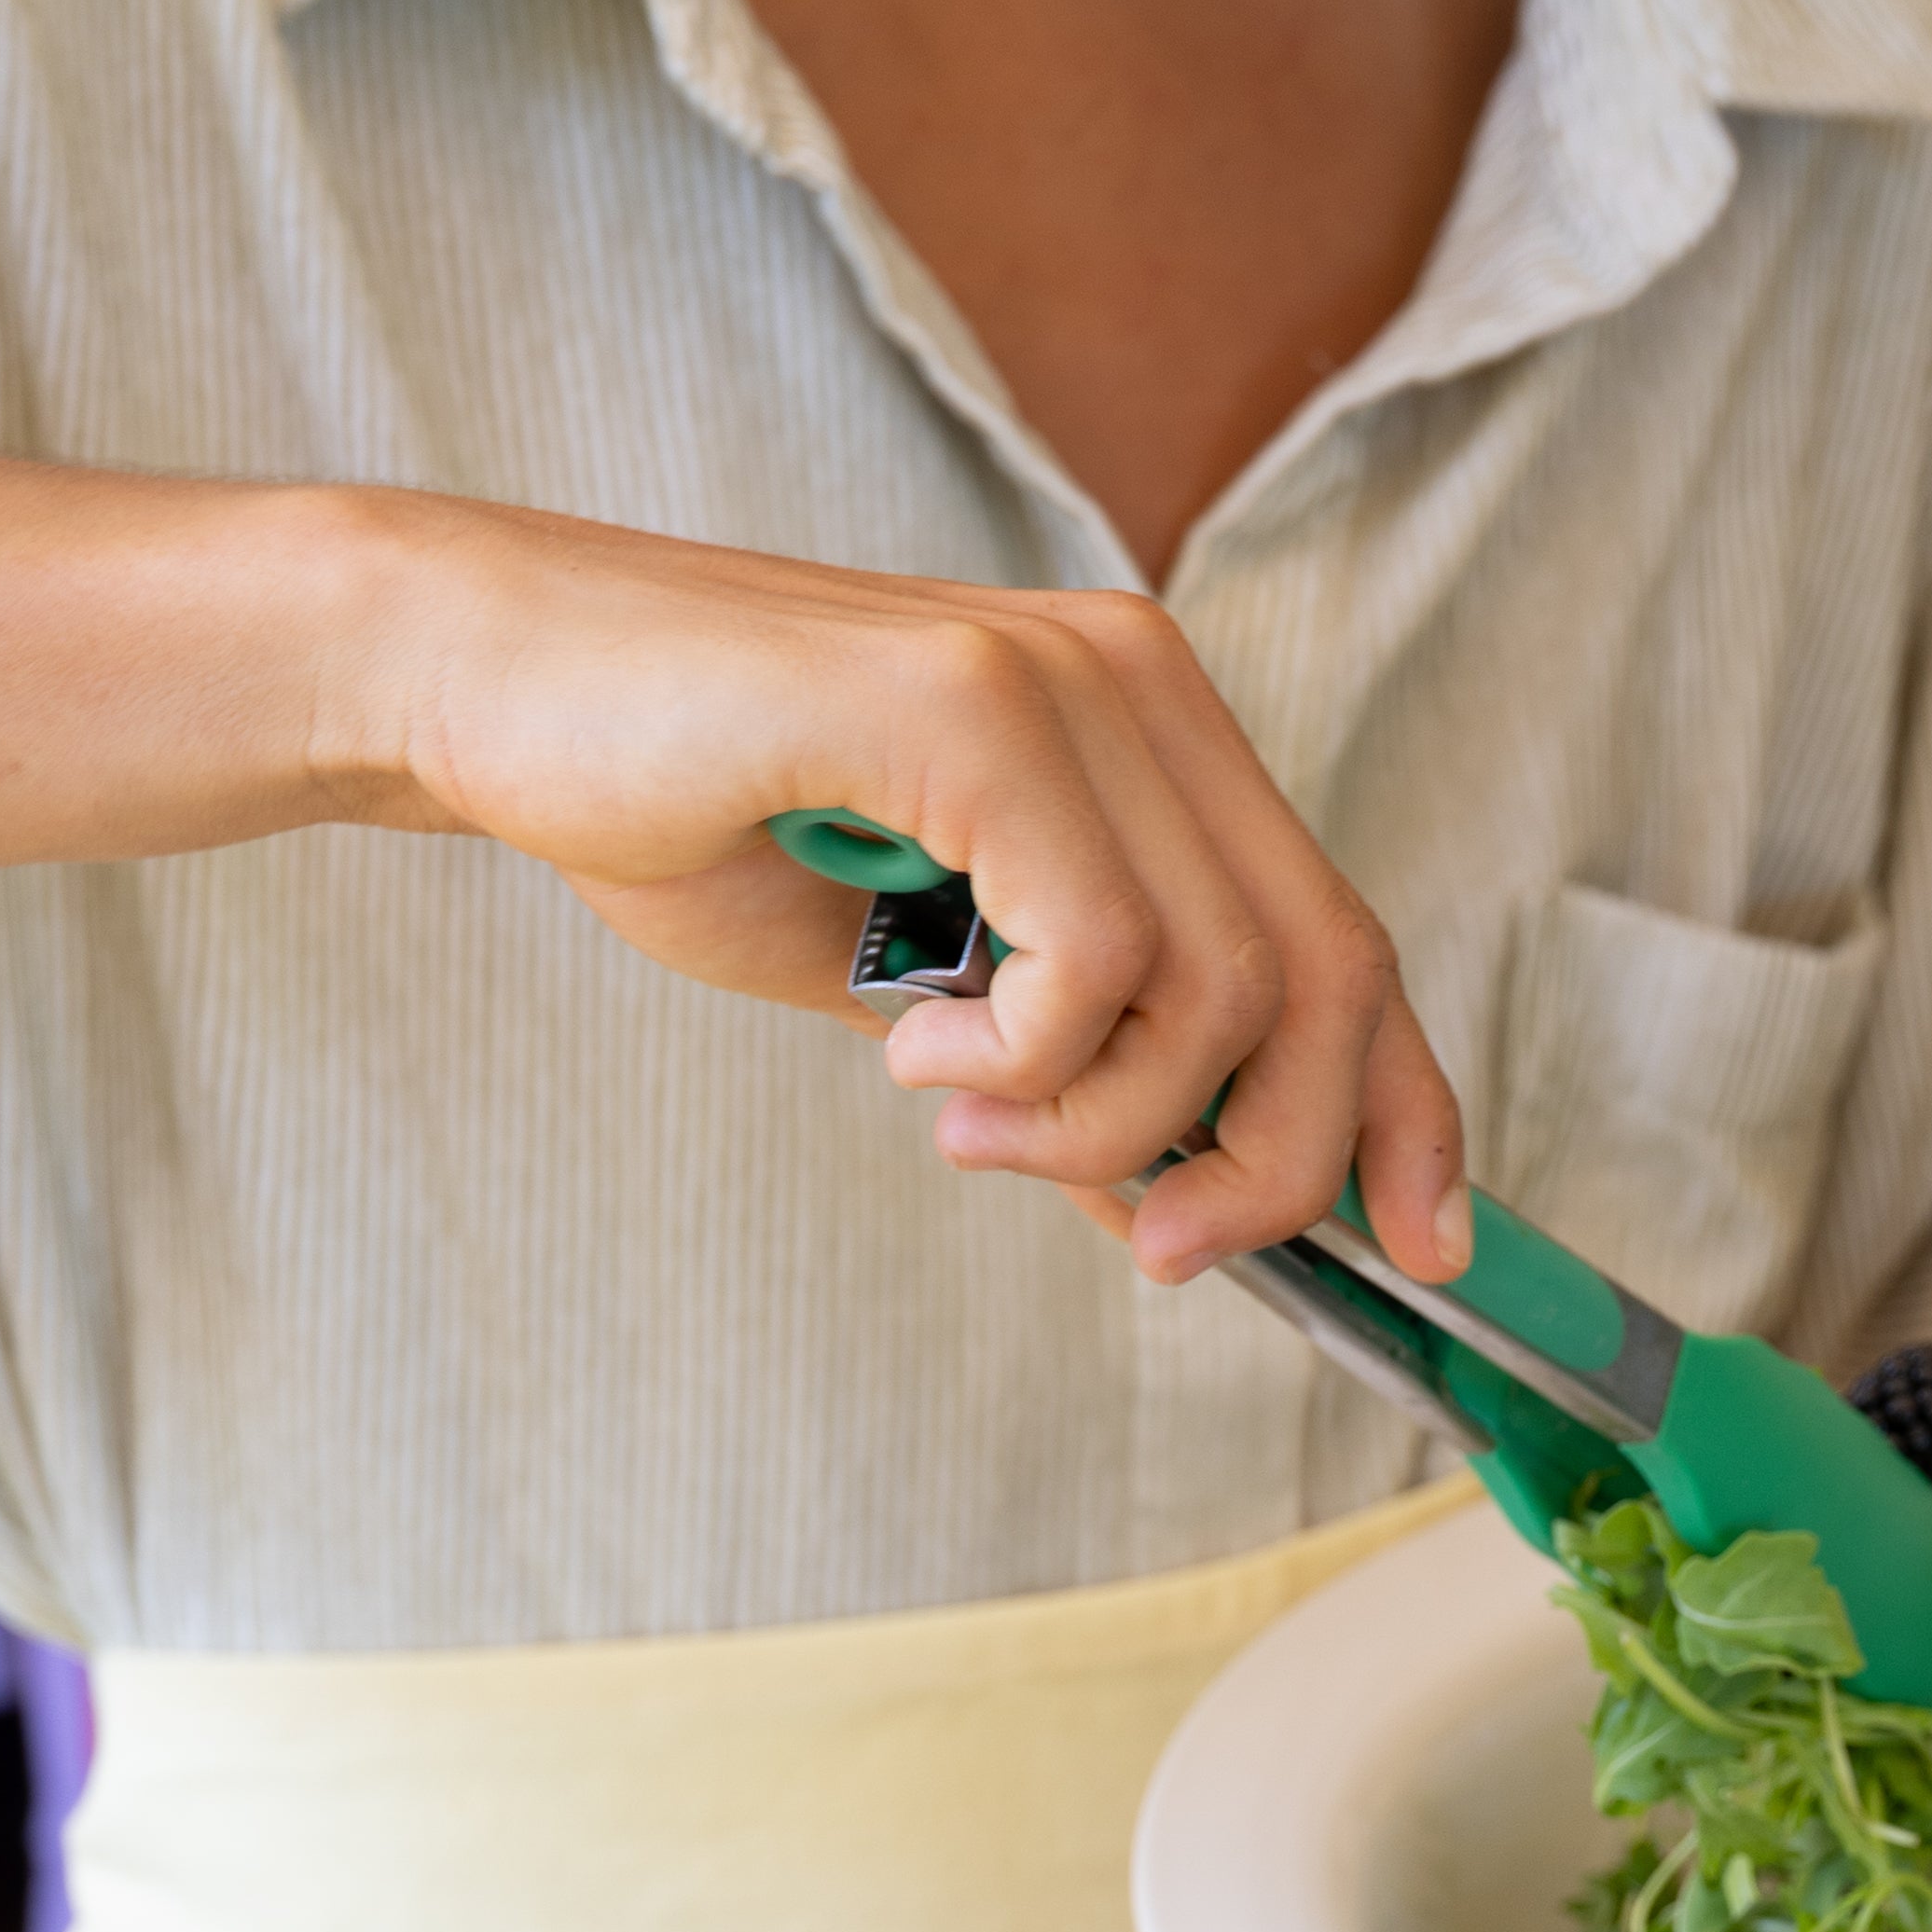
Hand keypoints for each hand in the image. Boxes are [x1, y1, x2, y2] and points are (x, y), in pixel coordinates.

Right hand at [337, 495, 1469, 1285]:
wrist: (502, 698)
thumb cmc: (701, 823)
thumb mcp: (932, 989)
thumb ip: (1076, 1069)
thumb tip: (1196, 1208)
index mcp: (1155, 737)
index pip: (1345, 940)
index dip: (1412, 1105)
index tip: (1429, 1247)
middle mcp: (1144, 684)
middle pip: (1328, 976)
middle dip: (1276, 1162)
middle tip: (1166, 1251)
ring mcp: (1073, 680)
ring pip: (1219, 987)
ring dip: (1101, 1121)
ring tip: (962, 1117)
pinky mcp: (983, 702)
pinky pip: (1102, 952)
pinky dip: (1025, 1056)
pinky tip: (912, 1045)